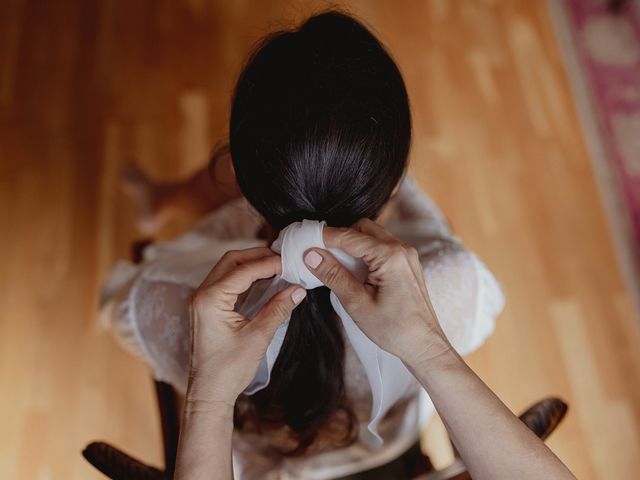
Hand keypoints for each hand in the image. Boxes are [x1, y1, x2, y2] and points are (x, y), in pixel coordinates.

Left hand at [188, 247, 305, 405]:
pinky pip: (226, 282)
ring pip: (228, 269)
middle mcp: (202, 294)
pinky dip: (245, 277)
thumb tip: (298, 289)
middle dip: (258, 256)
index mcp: (210, 299)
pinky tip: (263, 281)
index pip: (244, 270)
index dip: (269, 263)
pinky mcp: (207, 308)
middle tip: (283, 260)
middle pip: (232, 260)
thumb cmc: (228, 370)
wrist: (209, 393)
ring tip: (276, 268)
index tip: (290, 262)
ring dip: (251, 265)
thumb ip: (278, 309)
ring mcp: (202, 300)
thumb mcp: (258, 337)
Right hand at [303, 218, 450, 364]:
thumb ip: (333, 275)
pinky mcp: (408, 265)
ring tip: (335, 265)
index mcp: (390, 256)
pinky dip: (365, 253)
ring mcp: (407, 256)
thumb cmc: (394, 329)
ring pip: (373, 236)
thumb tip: (311, 255)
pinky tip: (354, 272)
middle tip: (321, 254)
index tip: (306, 241)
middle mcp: (402, 249)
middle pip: (363, 228)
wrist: (424, 346)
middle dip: (340, 238)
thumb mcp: (356, 303)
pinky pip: (382, 248)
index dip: (325, 237)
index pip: (350, 236)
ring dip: (353, 245)